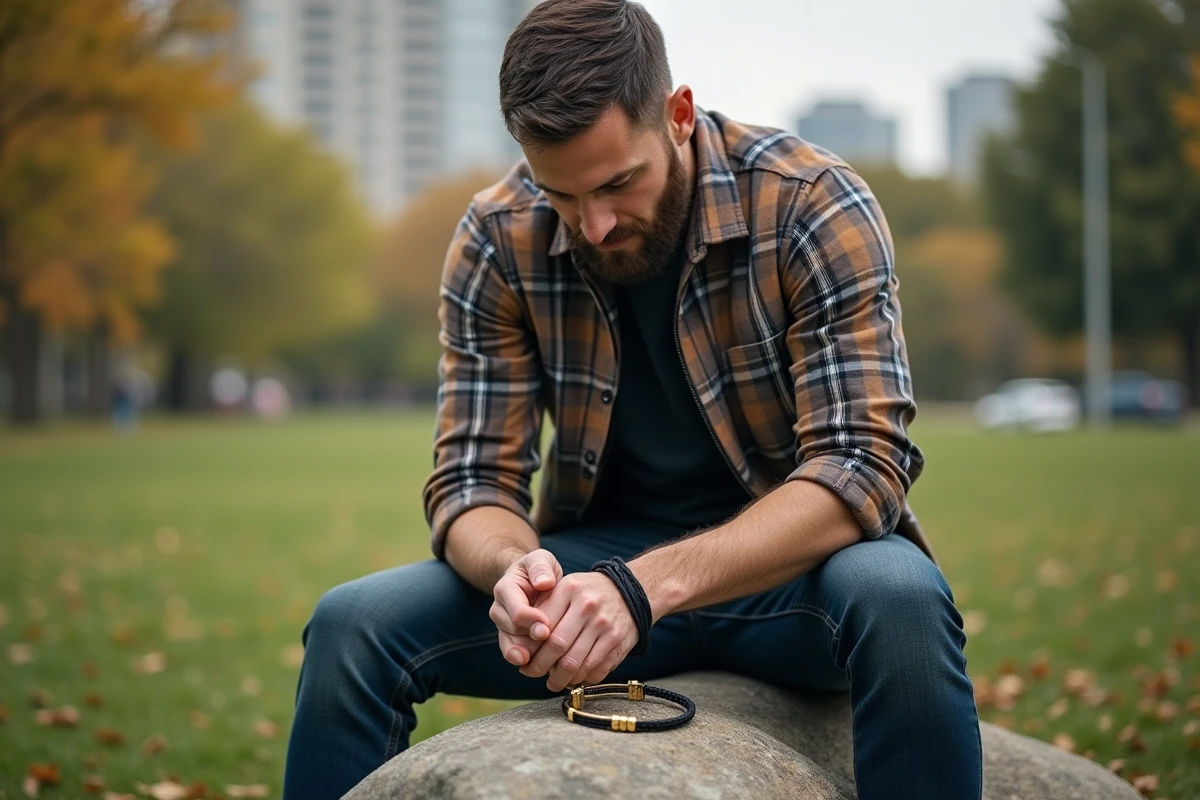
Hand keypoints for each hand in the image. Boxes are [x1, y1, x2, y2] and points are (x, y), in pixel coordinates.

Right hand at [490, 549, 561, 667]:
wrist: (533, 582)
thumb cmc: (539, 570)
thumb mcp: (541, 560)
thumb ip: (541, 567)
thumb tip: (544, 583)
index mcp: (505, 589)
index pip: (516, 609)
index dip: (531, 620)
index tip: (547, 627)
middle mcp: (500, 609)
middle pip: (512, 630)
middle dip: (530, 639)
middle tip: (547, 646)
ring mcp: (504, 626)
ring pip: (511, 645)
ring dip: (525, 655)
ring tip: (536, 666)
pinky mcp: (511, 638)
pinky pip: (514, 652)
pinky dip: (525, 662)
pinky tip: (536, 669)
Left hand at [519, 571, 639, 691]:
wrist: (627, 591)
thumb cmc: (586, 593)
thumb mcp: (563, 588)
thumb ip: (542, 610)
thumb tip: (523, 643)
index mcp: (569, 590)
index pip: (542, 626)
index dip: (529, 647)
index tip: (522, 658)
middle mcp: (587, 607)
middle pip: (557, 647)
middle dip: (540, 667)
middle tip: (532, 673)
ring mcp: (605, 625)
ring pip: (576, 664)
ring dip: (560, 679)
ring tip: (552, 682)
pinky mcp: (618, 641)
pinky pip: (595, 670)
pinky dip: (582, 679)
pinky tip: (574, 678)